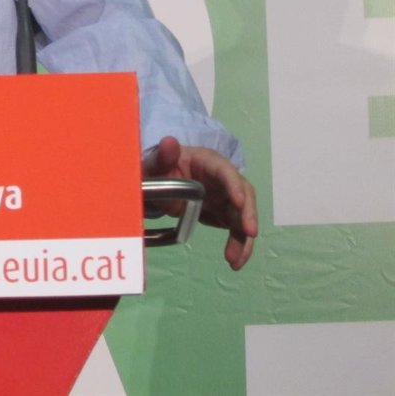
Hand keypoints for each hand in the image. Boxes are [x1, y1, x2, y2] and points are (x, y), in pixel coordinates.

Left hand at [143, 136, 257, 269]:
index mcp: (208, 162)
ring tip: (234, 261)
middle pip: (244, 194)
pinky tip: (235, 262)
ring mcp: (227, 197)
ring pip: (243, 217)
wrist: (159, 182)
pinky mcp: (225, 214)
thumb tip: (169, 142)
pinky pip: (237, 230)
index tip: (238, 202)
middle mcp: (224, 179)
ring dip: (243, 239)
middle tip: (249, 233)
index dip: (233, 185)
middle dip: (248, 214)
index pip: (225, 171)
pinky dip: (238, 246)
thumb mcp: (156, 164)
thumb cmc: (159, 168)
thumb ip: (162, 157)